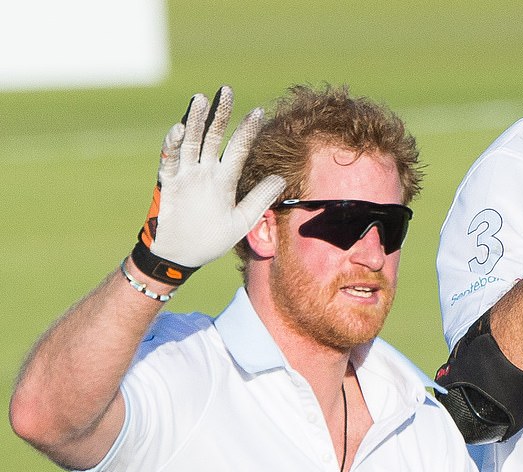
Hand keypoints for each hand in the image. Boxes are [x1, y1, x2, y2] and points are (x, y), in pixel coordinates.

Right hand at [133, 87, 285, 283]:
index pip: (238, 150)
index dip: (247, 131)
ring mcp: (186, 176)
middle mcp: (205, 173)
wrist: (183, 257)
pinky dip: (172, 145)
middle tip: (227, 91)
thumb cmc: (211, 239)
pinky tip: (179, 129)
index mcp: (224, 180)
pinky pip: (170, 161)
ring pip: (192, 143)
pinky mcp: (169, 184)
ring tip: (202, 99)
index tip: (259, 111)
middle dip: (220, 114)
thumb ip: (259, 199)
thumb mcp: (242, 221)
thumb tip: (281, 179)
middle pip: (213, 137)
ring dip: (195, 122)